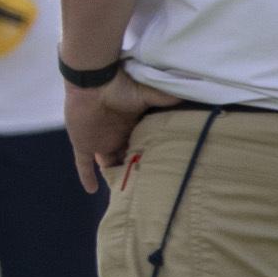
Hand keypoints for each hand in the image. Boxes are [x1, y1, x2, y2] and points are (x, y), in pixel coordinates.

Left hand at [65, 71, 177, 192]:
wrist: (92, 81)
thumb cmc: (121, 86)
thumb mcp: (148, 94)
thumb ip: (167, 99)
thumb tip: (194, 97)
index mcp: (133, 126)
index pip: (143, 146)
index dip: (149, 158)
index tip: (161, 171)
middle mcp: (118, 135)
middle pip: (127, 158)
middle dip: (134, 170)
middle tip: (146, 187)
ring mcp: (99, 141)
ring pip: (108, 164)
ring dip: (115, 176)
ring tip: (126, 195)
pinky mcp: (83, 144)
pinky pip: (83, 165)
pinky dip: (86, 177)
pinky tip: (92, 191)